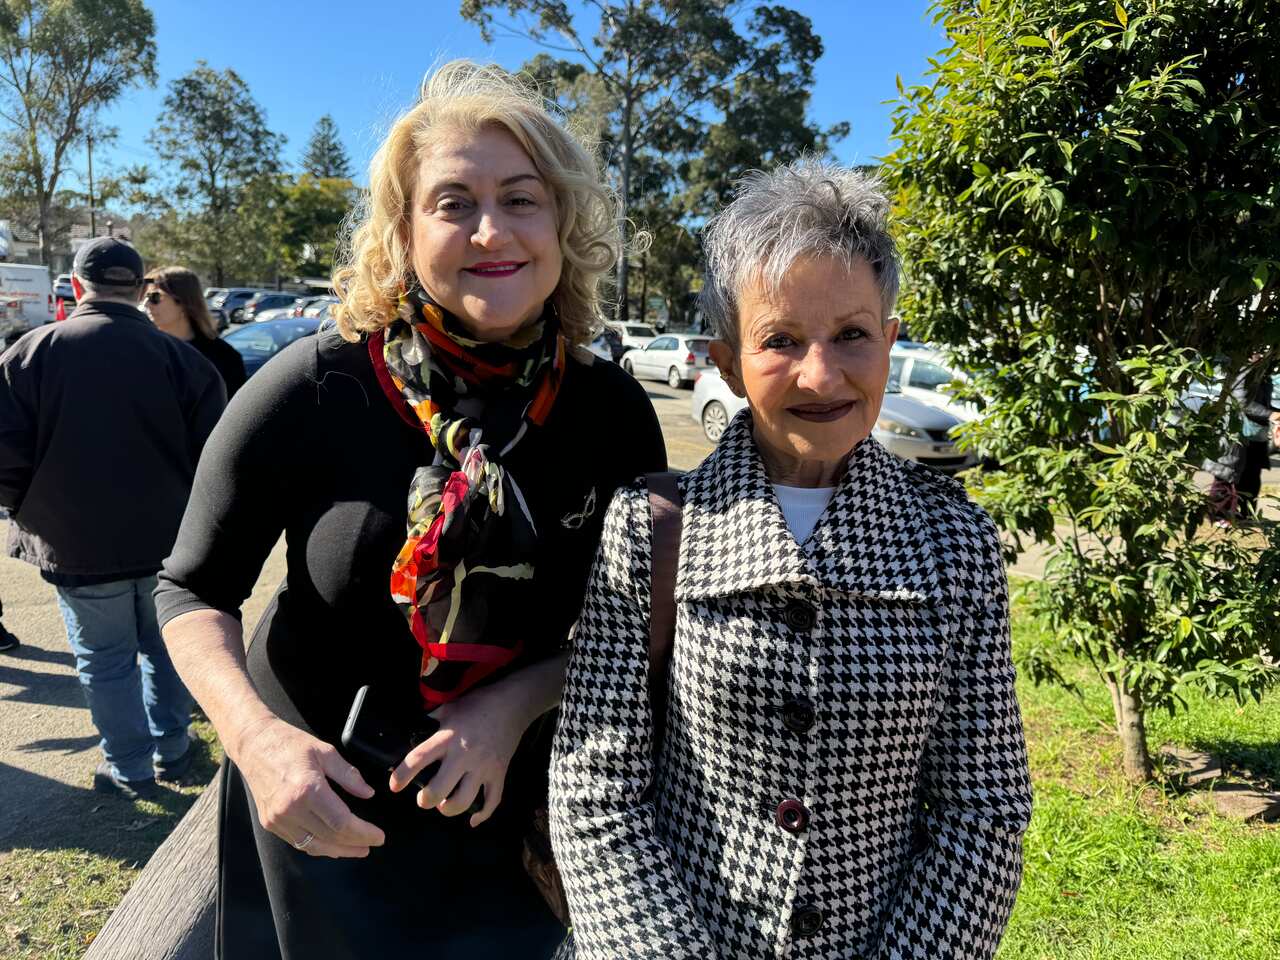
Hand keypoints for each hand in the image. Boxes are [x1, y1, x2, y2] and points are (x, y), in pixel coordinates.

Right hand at [235, 714, 384, 857]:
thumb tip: (368, 794)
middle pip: (330, 837)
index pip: (342, 822)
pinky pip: (298, 842)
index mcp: (307, 789)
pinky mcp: (270, 822)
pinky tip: (333, 845)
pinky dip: (318, 846)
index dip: (363, 832)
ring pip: (314, 845)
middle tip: (373, 844)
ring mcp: (277, 818)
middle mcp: (290, 809)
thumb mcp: (326, 751)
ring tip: (358, 849)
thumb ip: (348, 775)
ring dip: (338, 850)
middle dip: (355, 844)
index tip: (379, 836)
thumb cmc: (291, 743)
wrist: (254, 744)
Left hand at [388, 683, 530, 826]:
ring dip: (449, 809)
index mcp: (447, 737)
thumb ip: (430, 722)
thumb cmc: (477, 705)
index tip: (394, 786)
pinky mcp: (498, 774)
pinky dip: (482, 815)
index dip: (402, 776)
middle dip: (426, 800)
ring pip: (463, 801)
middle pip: (439, 790)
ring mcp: (483, 767)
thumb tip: (411, 732)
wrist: (511, 705)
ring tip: (444, 805)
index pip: (418, 759)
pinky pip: (492, 801)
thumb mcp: (448, 708)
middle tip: (423, 798)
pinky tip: (472, 819)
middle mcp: (464, 755)